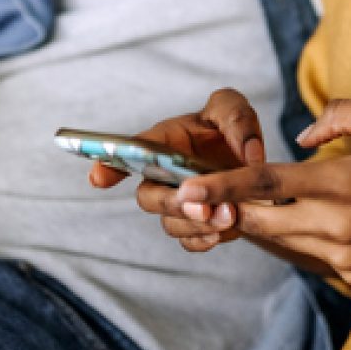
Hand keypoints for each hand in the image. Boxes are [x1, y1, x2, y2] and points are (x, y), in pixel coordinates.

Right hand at [86, 88, 266, 252]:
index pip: (130, 150)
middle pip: (148, 195)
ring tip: (228, 217)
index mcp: (164, 139)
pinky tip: (223, 232)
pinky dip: (203, 240)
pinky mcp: (195, 224)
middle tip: (203, 207)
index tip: (98, 179)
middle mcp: (163, 173)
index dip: (109, 164)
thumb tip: (250, 155)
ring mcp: (177, 201)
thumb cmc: (230, 128)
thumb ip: (238, 120)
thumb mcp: (233, 109)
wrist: (252, 164)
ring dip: (195, 224)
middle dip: (171, 204)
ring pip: (169, 222)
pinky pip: (188, 241)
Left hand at [174, 99, 350, 287]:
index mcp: (345, 184)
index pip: (268, 184)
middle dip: (223, 208)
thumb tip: (303, 134)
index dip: (223, 185)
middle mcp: (339, 227)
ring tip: (224, 204)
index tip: (185, 188)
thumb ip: (343, 115)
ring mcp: (344, 258)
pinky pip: (304, 254)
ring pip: (278, 241)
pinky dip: (286, 236)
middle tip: (186, 195)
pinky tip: (279, 219)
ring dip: (252, 222)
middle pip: (261, 220)